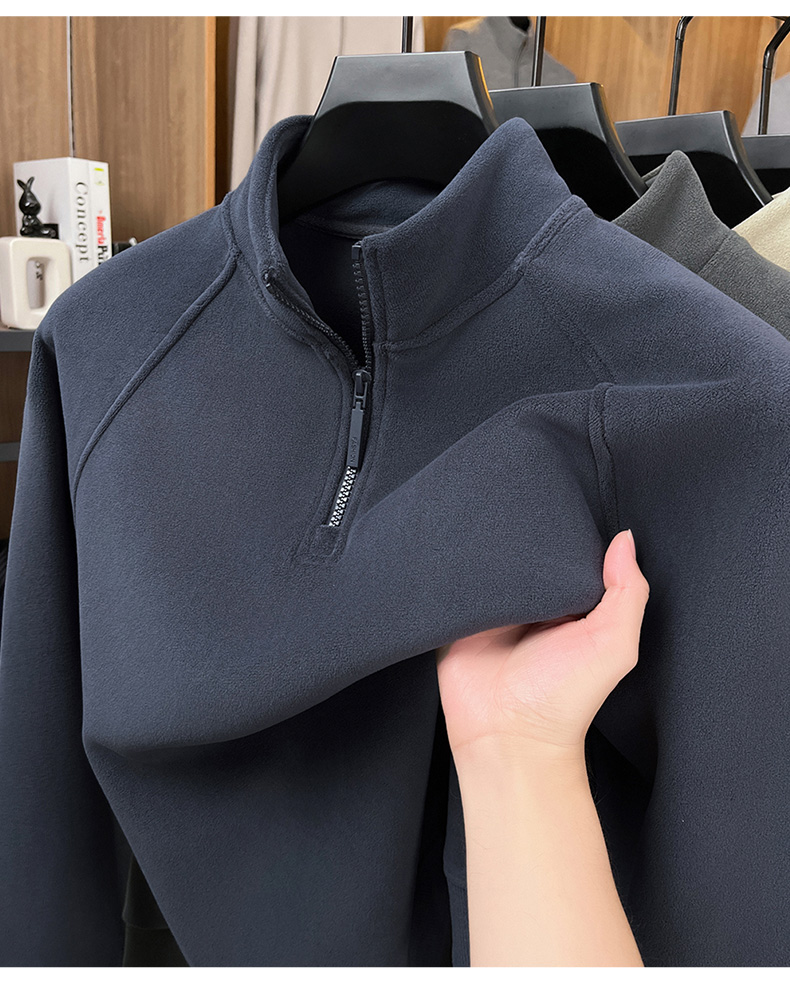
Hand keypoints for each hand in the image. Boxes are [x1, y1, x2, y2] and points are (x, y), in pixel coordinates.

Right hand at [436, 529, 648, 763]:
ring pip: (491, 565)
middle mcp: (533, 607)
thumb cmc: (565, 701)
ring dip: (488, 549)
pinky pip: (454, 585)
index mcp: (572, 608)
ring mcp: (495, 612)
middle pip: (529, 556)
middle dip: (527, 536)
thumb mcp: (614, 644)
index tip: (566, 512)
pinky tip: (460, 556)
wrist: (509, 738)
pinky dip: (456, 570)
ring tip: (487, 528)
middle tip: (523, 514)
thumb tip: (624, 540)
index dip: (571, 536)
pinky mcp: (460, 619)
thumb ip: (628, 593)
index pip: (571, 558)